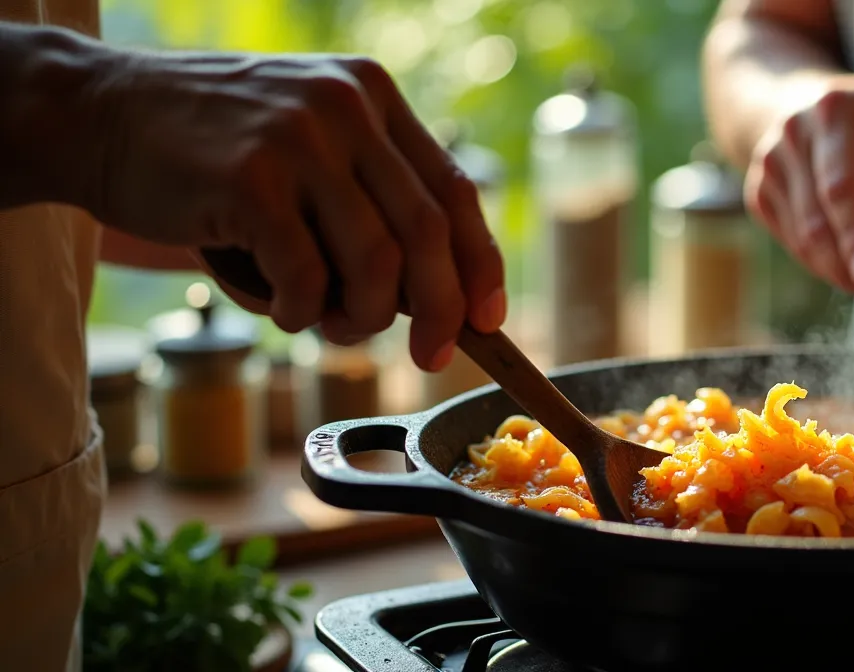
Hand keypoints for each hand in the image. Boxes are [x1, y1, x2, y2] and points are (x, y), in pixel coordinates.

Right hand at [76, 48, 503, 370]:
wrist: (100, 114)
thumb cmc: (212, 149)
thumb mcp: (308, 146)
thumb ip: (367, 201)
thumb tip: (434, 300)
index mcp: (372, 98)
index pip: (455, 190)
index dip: (480, 263)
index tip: (488, 319)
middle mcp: (347, 108)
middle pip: (429, 231)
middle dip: (440, 309)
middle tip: (431, 355)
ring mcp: (300, 139)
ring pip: (378, 261)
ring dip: (362, 317)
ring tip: (328, 324)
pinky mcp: (251, 178)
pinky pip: (306, 276)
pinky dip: (300, 312)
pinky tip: (282, 308)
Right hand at [743, 74, 853, 292]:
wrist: (801, 103)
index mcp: (833, 114)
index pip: (840, 187)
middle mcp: (791, 137)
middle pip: (816, 222)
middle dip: (846, 265)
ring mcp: (767, 167)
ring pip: (801, 240)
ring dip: (835, 269)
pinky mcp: (756, 194)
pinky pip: (790, 242)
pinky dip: (818, 260)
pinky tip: (841, 253)